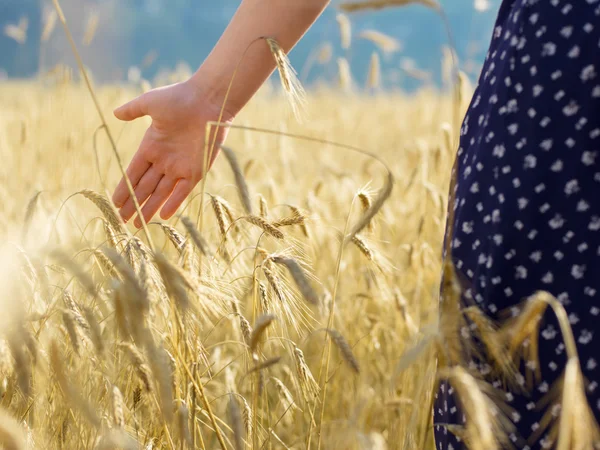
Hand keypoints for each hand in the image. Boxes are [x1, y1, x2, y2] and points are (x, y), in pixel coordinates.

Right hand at [112, 80, 232, 227]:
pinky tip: (163, 216)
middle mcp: (164, 160)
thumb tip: (116, 114)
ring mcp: (179, 166)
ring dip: (150, 208)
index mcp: (151, 146)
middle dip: (134, 204)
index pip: (133, 173)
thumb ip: (134, 110)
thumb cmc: (179, 98)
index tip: (114, 202)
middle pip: (145, 187)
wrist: (208, 100)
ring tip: (138, 224)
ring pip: (161, 193)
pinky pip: (182, 191)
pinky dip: (173, 202)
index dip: (124, 188)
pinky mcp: (196, 170)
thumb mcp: (151, 103)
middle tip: (122, 220)